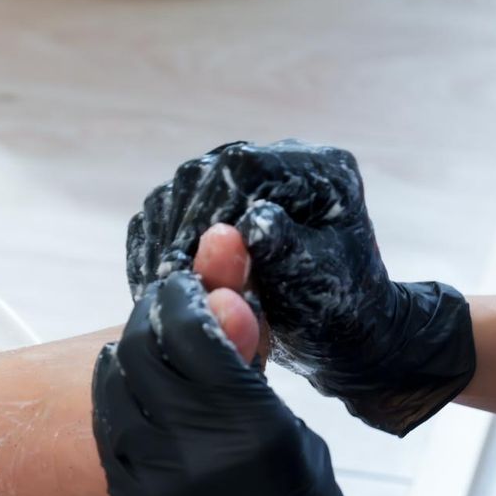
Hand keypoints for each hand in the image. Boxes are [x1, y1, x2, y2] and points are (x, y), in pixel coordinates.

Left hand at [91, 271, 398, 495]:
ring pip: (113, 389)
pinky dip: (116, 401)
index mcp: (246, 428)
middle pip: (141, 352)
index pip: (189, 333)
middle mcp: (190, 449)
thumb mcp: (297, 445)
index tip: (184, 285)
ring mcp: (149, 480)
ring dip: (125, 357)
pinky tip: (132, 394)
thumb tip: (227, 313)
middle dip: (149, 321)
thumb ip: (253, 383)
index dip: (181, 299)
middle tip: (161, 308)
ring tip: (143, 346)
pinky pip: (107, 432)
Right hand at [125, 140, 474, 435]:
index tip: (187, 261)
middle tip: (165, 278)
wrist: (339, 333)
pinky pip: (170, 214)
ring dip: (162, 238)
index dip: (207, 210)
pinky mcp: (221, 205)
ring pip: (179, 192)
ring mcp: (246, 182)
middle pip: (203, 175)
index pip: (243, 168)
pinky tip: (155, 279)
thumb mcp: (316, 283)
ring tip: (157, 284)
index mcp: (316, 169)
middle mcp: (278, 162)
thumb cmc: (338, 311)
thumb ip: (284, 248)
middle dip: (179, 228)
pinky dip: (156, 245)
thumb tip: (251, 220)